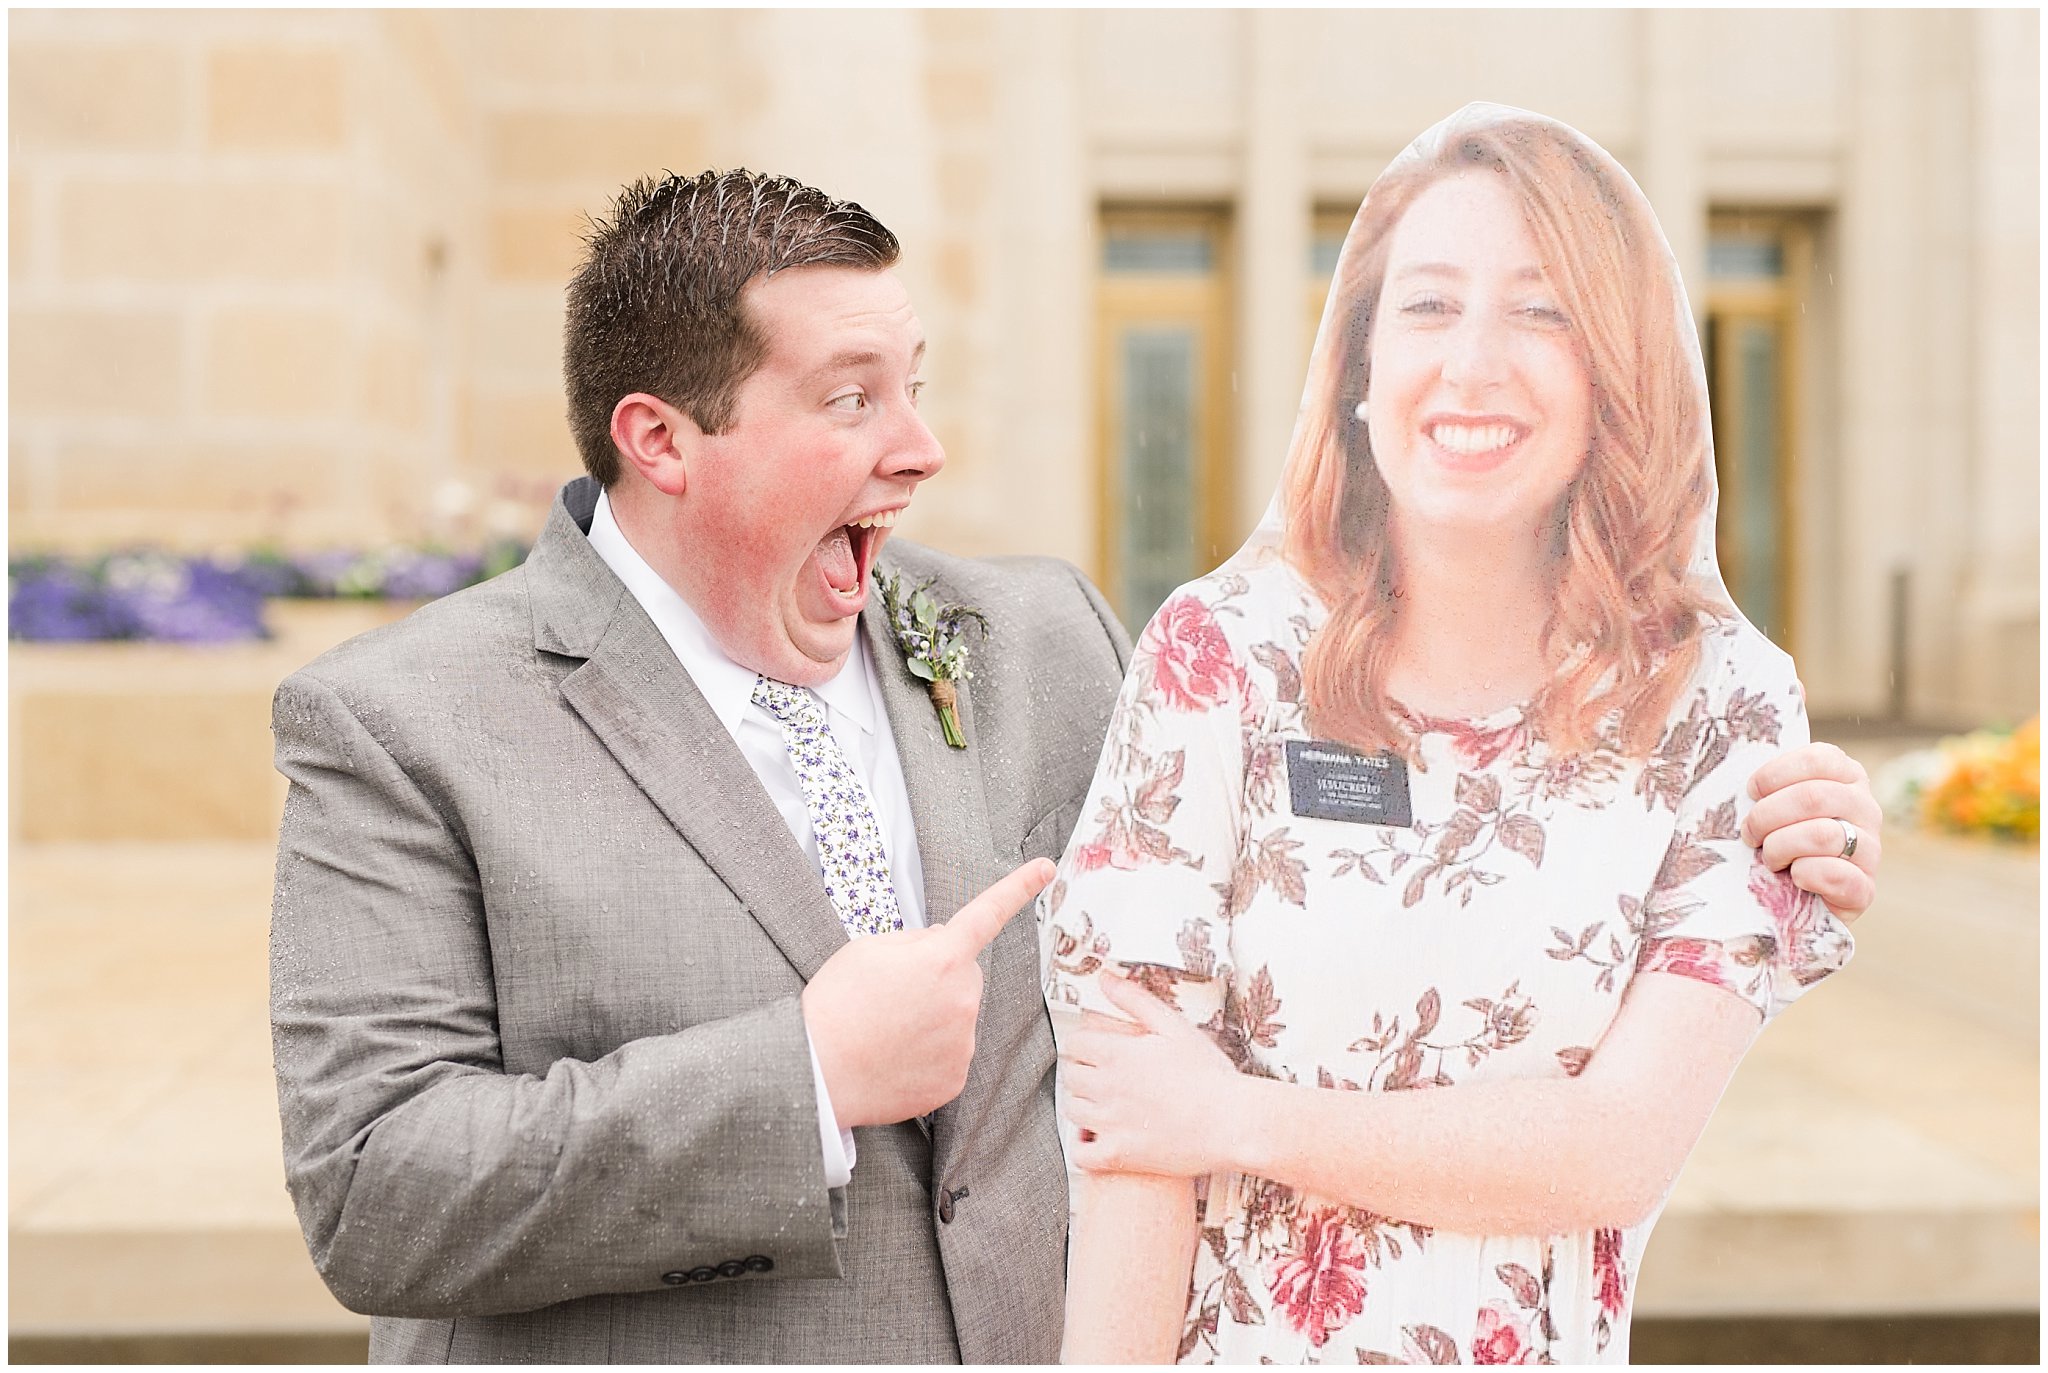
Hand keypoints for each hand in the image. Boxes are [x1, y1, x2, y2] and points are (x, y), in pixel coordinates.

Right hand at [803, 858, 1053, 1127]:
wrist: (817, 1073)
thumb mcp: (867, 949)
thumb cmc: (836, 1005)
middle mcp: (963, 998)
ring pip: (958, 1016)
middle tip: (892, 995)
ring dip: (933, 1017)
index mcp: (941, 956)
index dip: (1020, 887)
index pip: (988, 912)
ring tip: (887, 1030)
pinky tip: (895, 1057)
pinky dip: (928, 1054)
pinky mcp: (955, 1078)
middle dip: (939, 977)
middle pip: (964, 975)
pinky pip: (951, 1054)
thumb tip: (945, 940)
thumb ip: (915, 940)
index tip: (1048, 868)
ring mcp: (963, 1042)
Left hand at [1060, 970, 1244, 1177]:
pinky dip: (1083, 1145)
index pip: (1074, 1044)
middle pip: (1070, 1076)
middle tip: (1102, 1075)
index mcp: (1116, 1054)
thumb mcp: (1174, 1025)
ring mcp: (1110, 1124)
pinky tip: (1098, 1137)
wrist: (1234, 1123)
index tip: (1096, 1049)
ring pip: (1072, 1111)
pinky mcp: (1119, 1156)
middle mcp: (1106, 1088)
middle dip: (1082, 1072)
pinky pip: (1081, 1154)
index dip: (1084, 1044)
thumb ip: (1134, 999)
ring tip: (1102, 1103)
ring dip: (1082, 1104)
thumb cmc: (1210, 1075)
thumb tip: (1104, 978)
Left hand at [1740, 742, 1881, 919]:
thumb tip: (1739, 778)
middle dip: (1767, 816)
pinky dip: (1804, 875)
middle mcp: (1865, 808)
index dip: (1775, 774)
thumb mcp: (1775, 805)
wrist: (1793, 900)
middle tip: (1750, 834)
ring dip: (1780, 847)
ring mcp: (1870, 849)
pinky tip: (1794, 878)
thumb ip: (1769, 786)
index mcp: (1846, 777)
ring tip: (1769, 859)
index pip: (1818, 759)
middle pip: (1814, 797)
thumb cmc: (1778, 840)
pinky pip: (1835, 874)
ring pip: (1822, 834)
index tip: (1751, 792)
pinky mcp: (1864, 888)